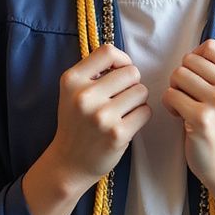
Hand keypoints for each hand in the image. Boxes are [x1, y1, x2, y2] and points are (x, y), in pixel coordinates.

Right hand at [47, 44, 151, 194]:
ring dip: (137, 100)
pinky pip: (145, 112)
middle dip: (132, 83)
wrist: (69, 162)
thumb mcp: (72, 91)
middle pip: (131, 72)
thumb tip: (126, 61)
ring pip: (141, 91)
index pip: (108, 52)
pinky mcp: (117, 134)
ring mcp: (101, 116)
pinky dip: (141, 116)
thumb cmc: (76, 122)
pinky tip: (127, 123)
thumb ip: (94, 72)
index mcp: (72, 80)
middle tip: (122, 97)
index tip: (120, 72)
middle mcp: (84, 96)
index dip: (122, 59)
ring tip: (123, 111)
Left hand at [163, 39, 214, 194]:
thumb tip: (193, 53)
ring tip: (185, 105)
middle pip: (189, 60)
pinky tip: (180, 116)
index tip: (197, 77)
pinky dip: (169, 104)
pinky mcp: (201, 119)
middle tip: (189, 95)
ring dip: (175, 90)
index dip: (196, 59)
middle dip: (183, 76)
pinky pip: (170, 95)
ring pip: (178, 75)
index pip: (209, 47)